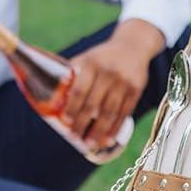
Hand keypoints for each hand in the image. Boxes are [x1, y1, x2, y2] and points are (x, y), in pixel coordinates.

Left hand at [64, 20, 164, 146]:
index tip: (66, 122)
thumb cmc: (102, 57)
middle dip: (83, 123)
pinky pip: (125, 113)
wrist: (133, 46)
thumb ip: (72, 74)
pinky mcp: (136, 90)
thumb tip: (54, 99)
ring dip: (99, 131)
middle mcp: (108, 72)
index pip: (79, 89)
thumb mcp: (87, 57)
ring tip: (90, 145)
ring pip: (110, 112)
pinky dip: (116, 129)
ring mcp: (123, 82)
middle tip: (75, 138)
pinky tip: (108, 139)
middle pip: (93, 104)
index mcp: (91, 63)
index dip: (72, 107)